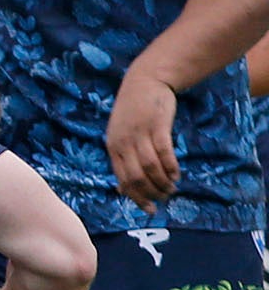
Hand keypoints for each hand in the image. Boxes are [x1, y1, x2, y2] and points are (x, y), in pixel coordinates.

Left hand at [105, 69, 180, 212]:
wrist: (145, 81)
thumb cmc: (133, 111)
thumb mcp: (121, 134)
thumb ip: (123, 156)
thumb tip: (123, 187)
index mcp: (113, 146)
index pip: (122, 179)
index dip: (136, 197)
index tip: (148, 208)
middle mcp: (124, 143)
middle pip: (137, 177)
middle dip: (151, 193)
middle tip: (163, 199)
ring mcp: (140, 134)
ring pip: (151, 168)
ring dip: (163, 182)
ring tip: (171, 189)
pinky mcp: (157, 126)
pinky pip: (164, 153)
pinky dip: (171, 167)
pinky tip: (176, 175)